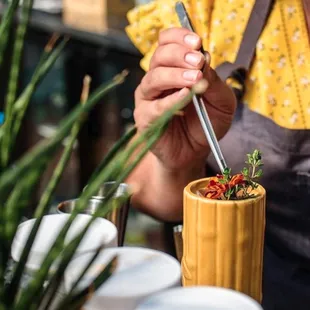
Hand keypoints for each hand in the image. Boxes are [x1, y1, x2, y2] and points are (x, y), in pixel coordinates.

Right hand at [134, 27, 236, 170]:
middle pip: (159, 56)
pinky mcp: (145, 118)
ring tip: (195, 79)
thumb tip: (204, 59)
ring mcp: (148, 99)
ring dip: (175, 75)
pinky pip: (154, 106)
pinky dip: (171, 100)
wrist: (194, 152)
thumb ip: (214, 81)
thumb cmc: (206, 123)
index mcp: (173, 69)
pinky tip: (186, 97)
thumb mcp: (221, 101)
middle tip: (198, 61)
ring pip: (153, 78)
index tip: (197, 42)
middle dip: (179, 55)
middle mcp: (157, 80)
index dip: (179, 37)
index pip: (167, 43)